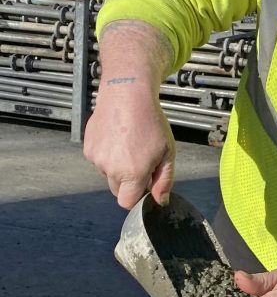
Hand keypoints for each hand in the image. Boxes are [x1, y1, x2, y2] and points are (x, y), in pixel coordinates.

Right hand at [84, 86, 175, 208]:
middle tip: (139, 161)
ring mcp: (97, 158)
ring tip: (128, 144)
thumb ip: (164, 181)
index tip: (144, 185)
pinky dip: (107, 154)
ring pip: (107, 173)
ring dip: (116, 167)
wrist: (127, 94)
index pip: (127, 202)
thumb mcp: (167, 152)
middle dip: (127, 182)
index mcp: (132, 173)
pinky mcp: (88, 148)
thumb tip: (159, 201)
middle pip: (117, 190)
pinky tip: (117, 137)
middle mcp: (111, 169)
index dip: (137, 197)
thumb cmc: (150, 121)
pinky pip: (98, 160)